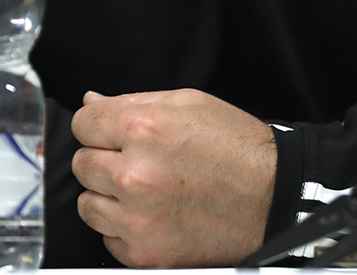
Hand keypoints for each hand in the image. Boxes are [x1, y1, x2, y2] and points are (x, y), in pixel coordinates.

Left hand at [71, 88, 275, 267]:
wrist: (275, 198)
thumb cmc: (237, 149)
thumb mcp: (189, 104)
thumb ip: (132, 102)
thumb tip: (91, 101)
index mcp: (144, 129)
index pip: (83, 123)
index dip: (98, 124)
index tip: (111, 131)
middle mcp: (135, 176)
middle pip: (81, 164)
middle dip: (103, 158)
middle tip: (136, 160)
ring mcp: (138, 220)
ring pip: (87, 205)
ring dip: (107, 196)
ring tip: (144, 189)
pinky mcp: (145, 255)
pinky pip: (108, 239)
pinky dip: (124, 229)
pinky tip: (153, 214)